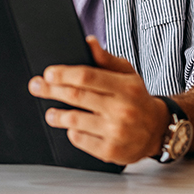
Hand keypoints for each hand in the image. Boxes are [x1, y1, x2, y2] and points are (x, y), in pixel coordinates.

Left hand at [28, 36, 169, 165]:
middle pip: (77, 96)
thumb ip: (106, 60)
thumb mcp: (128, 75)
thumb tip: (88, 42)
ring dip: (56, 115)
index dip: (65, 74)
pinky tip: (74, 127)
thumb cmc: (138, 99)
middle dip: (51, 90)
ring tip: (51, 113)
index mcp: (126, 87)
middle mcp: (121, 109)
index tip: (49, 73)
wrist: (157, 130)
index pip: (88, 77)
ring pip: (74, 120)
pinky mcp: (110, 150)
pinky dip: (72, 132)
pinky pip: (80, 139)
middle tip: (37, 86)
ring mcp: (115, 131)